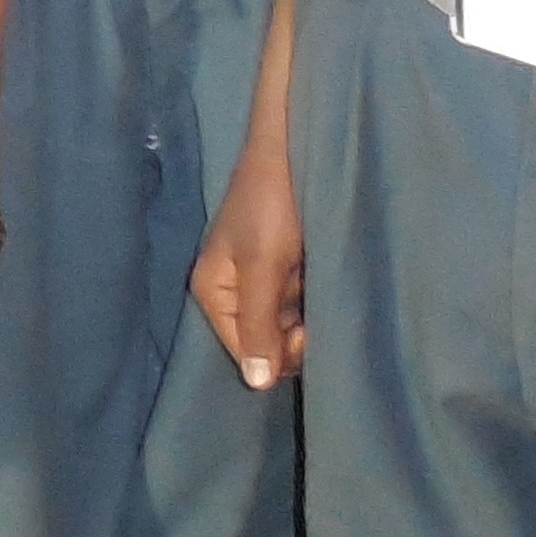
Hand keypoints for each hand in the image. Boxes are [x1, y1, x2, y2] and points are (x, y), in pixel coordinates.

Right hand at [191, 129, 306, 390]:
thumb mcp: (263, 267)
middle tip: (316, 309)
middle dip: (292, 336)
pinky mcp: (281, 269)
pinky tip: (322, 281)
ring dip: (306, 317)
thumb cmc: (271, 206)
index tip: (306, 330)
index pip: (244, 352)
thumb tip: (255, 384)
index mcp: (213, 292)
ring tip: (319, 288)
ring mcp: (258, 281)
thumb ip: (258, 325)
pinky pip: (296, 304)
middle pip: (264, 341)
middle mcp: (232, 292)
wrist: (290, 151)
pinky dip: (312, 301)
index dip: (277, 352)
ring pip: (284, 325)